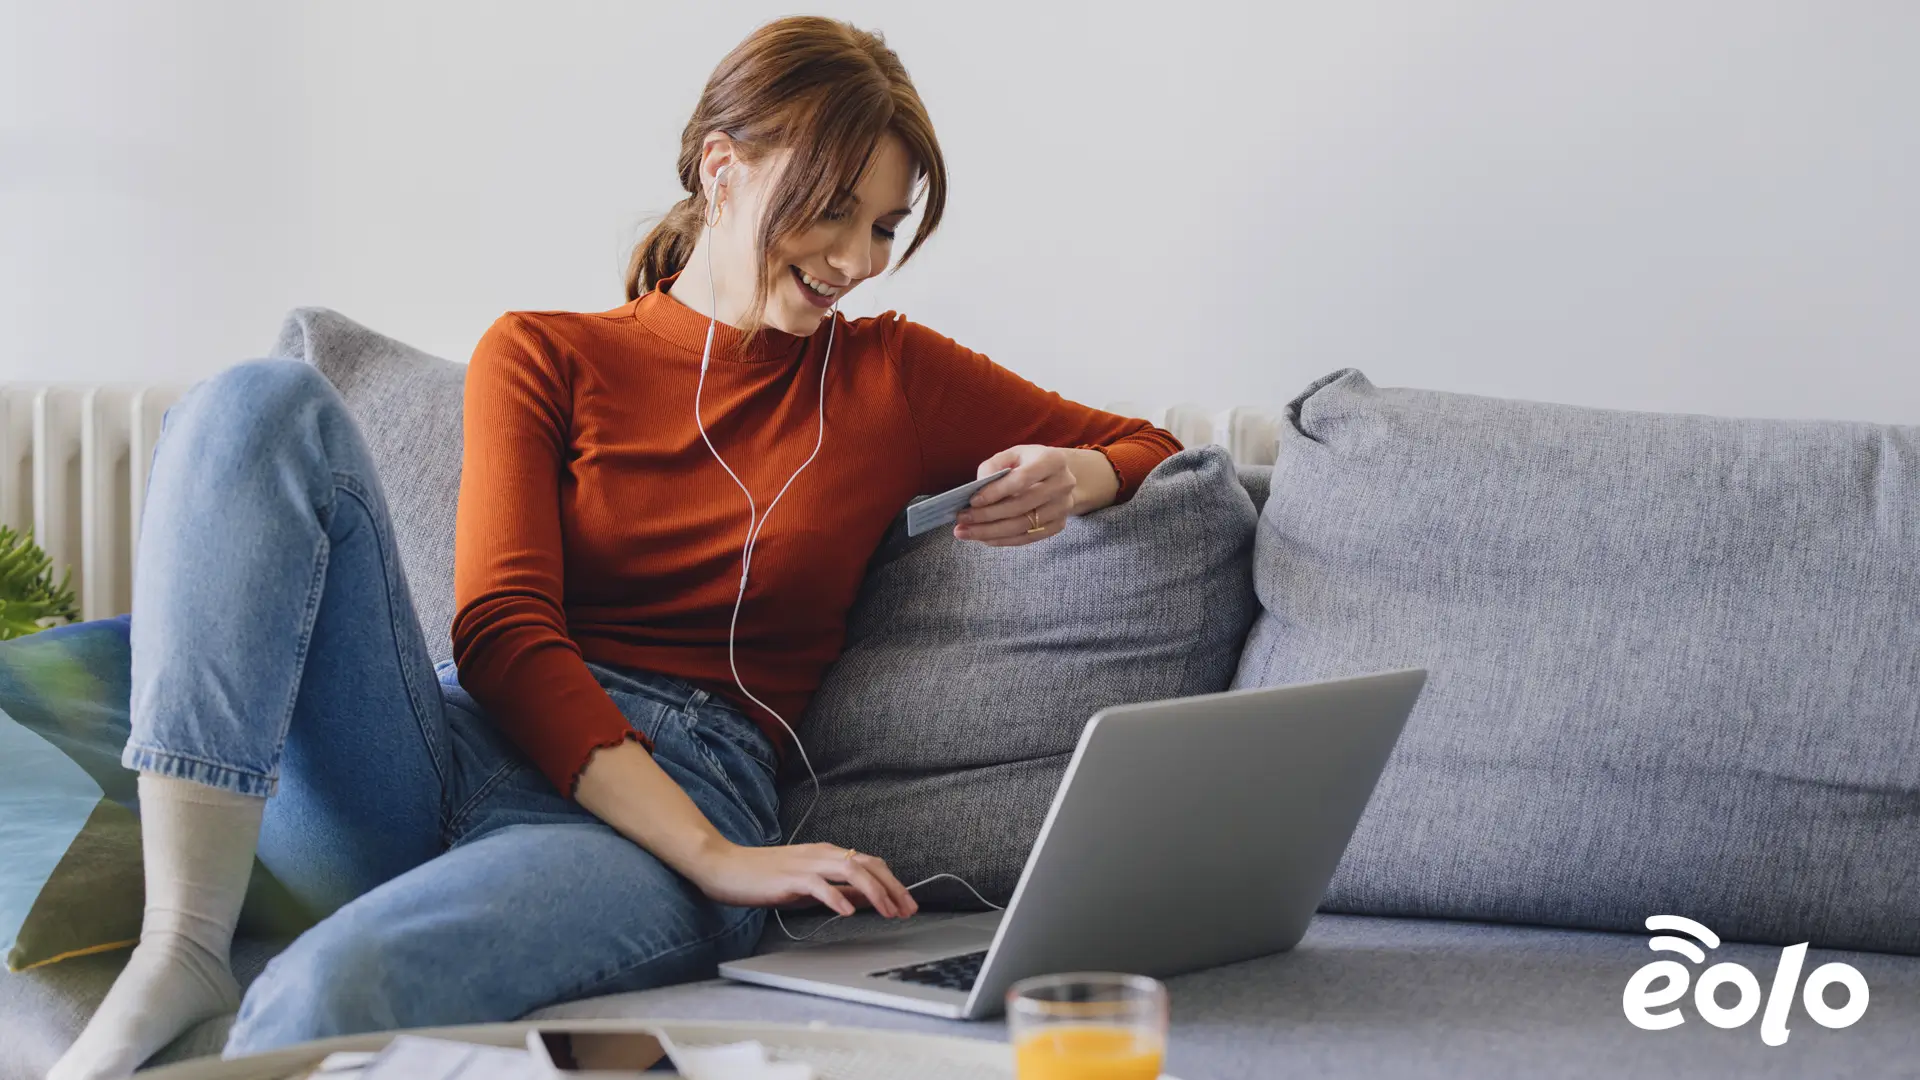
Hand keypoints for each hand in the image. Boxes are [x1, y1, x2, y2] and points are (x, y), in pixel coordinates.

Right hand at [681, 840, 918, 918]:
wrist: (726, 866)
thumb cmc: (764, 877)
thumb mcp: (809, 883)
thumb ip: (837, 888)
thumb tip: (866, 898)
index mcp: (828, 854)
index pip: (871, 863)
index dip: (893, 883)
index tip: (907, 904)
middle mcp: (822, 854)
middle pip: (868, 865)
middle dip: (893, 888)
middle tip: (907, 910)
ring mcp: (806, 864)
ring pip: (851, 871)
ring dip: (874, 891)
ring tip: (887, 911)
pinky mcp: (790, 878)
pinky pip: (819, 886)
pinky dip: (837, 898)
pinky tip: (847, 912)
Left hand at [955, 445, 1113, 545]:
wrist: (1059, 477)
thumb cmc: (1029, 463)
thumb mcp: (1012, 455)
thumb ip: (993, 465)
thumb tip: (978, 487)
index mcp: (1053, 460)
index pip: (1022, 479)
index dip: (996, 492)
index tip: (972, 501)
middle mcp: (1063, 484)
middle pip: (1021, 506)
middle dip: (987, 515)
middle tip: (962, 520)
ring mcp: (1063, 507)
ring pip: (1023, 526)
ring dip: (990, 532)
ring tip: (965, 532)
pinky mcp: (1058, 525)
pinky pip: (1027, 538)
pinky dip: (1002, 540)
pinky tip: (983, 538)